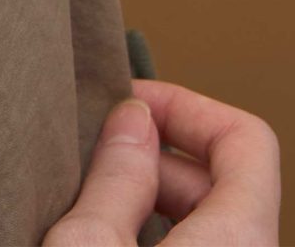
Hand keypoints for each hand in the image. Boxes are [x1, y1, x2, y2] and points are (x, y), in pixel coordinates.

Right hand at [42, 77, 280, 243]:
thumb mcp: (86, 246)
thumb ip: (116, 175)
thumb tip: (133, 118)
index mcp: (239, 243)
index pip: (248, 140)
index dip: (187, 106)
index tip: (129, 103)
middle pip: (223, 184)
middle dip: (155, 157)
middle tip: (91, 152)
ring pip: (207, 228)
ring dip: (150, 203)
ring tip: (88, 201)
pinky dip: (157, 241)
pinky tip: (104, 241)